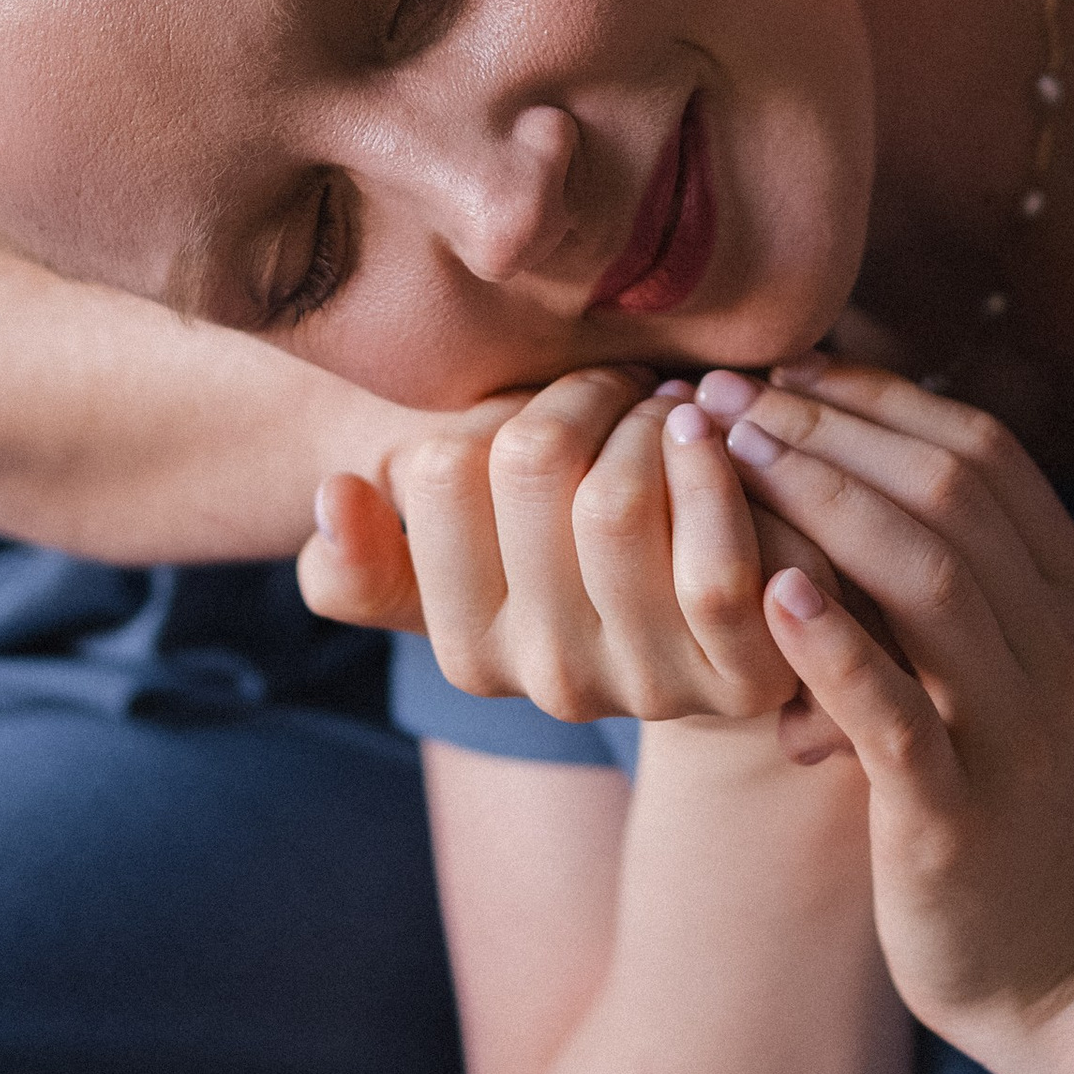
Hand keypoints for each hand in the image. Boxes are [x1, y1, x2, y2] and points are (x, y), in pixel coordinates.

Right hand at [296, 366, 836, 733]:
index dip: (509, 405)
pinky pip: (711, 567)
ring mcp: (645, 686)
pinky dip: (712, 474)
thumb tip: (336, 496)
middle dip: (587, 395)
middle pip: (528, 466)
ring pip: (615, 505)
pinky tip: (714, 437)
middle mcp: (545, 679)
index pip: (439, 470)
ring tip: (673, 409)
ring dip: (651, 422)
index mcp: (466, 647)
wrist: (735, 631)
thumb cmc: (591, 564)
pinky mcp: (736, 681)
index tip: (559, 402)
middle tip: (630, 387)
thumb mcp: (469, 564)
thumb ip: (368, 555)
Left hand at [693, 361, 1073, 1043]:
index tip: (782, 367)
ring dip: (821, 502)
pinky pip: (896, 710)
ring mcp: (1020, 729)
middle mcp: (1066, 647)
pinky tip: (768, 591)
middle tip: (730, 394)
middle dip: (832, 428)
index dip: (878, 394)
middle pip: (955, 492)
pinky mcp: (958, 814)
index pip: (985, 449)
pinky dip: (832, 642)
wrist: (1057, 964)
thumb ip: (950, 566)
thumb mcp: (999, 664)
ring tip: (732, 460)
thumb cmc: (1003, 791)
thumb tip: (840, 441)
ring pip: (931, 578)